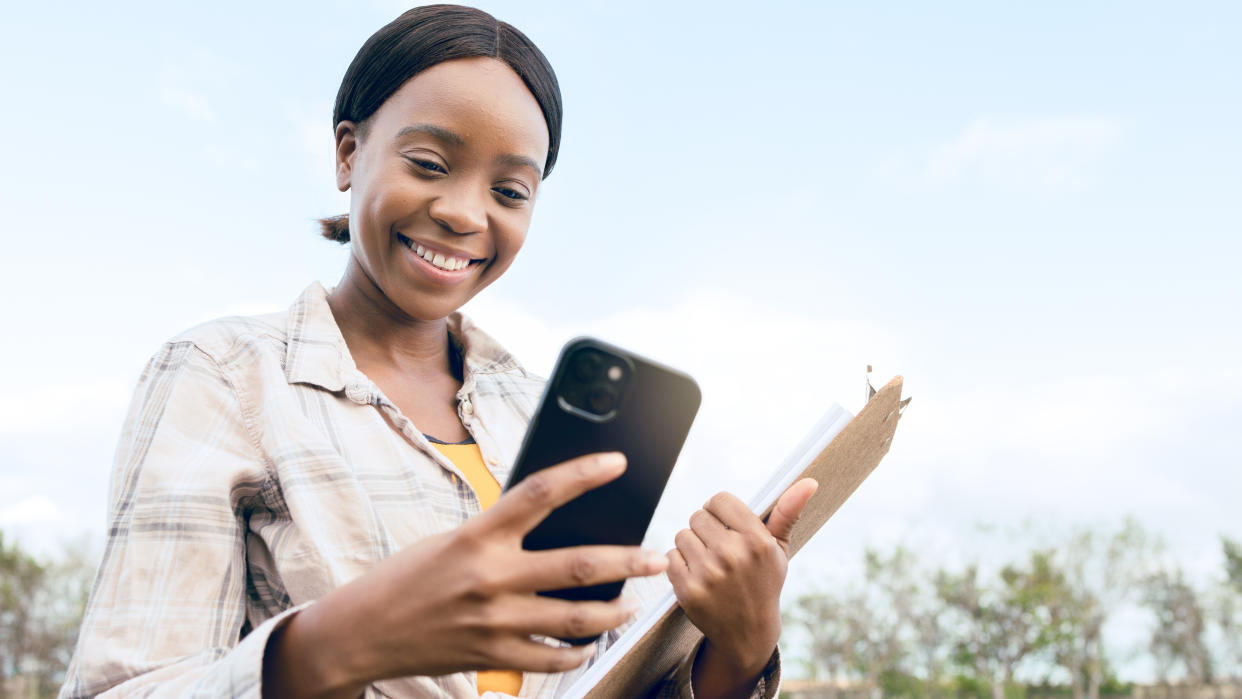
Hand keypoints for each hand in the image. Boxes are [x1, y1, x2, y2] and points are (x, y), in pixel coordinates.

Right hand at [264, 452, 667, 697]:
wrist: (361, 631)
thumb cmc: (407, 577)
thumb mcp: (452, 540)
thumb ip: (500, 533)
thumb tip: (556, 522)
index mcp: (477, 535)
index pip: (540, 493)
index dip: (582, 474)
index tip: (617, 462)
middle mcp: (490, 577)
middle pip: (578, 565)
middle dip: (629, 559)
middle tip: (659, 554)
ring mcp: (495, 621)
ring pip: (577, 618)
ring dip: (616, 611)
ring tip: (635, 601)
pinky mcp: (493, 656)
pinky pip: (552, 659)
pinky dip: (579, 651)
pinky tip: (591, 642)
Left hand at [666, 478, 818, 697]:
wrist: (748, 632)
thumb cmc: (764, 582)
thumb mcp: (779, 549)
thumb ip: (788, 512)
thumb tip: (809, 481)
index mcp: (757, 541)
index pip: (719, 500)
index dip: (719, 510)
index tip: (725, 524)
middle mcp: (733, 555)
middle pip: (698, 516)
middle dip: (706, 529)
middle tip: (719, 549)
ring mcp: (708, 574)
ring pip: (682, 535)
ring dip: (692, 546)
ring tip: (709, 563)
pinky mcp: (688, 590)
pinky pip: (670, 557)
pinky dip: (680, 564)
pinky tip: (698, 576)